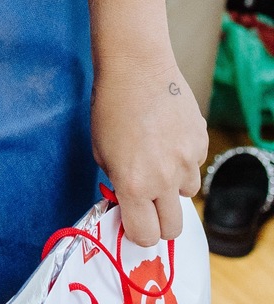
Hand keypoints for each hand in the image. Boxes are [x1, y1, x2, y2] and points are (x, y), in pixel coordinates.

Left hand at [91, 49, 207, 244]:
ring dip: (173, 186)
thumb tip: (130, 203)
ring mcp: (187, 161)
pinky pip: (195, 165)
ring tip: (156, 157)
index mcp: (133, 185)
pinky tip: (167, 136)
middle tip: (149, 203)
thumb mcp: (102, 151)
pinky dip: (184, 159)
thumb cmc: (110, 106)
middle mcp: (163, 179)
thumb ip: (118, 183)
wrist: (136, 67)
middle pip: (173, 229)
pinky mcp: (201, 143)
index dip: (138, 232)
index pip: (144, 236)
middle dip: (160, 221)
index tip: (133, 222)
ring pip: (187, 194)